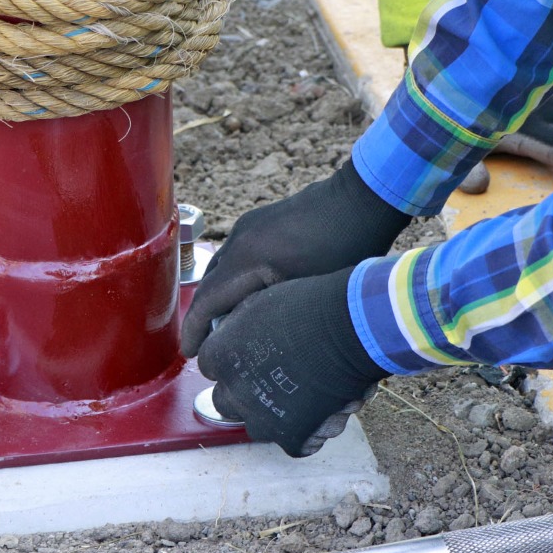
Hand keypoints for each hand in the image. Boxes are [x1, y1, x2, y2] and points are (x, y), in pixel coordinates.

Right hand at [180, 160, 410, 357]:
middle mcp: (239, 240)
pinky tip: (246, 297)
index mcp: (248, 259)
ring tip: (223, 327)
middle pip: (208, 286)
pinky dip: (232, 280)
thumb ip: (273, 313)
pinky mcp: (258, 222)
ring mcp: (247, 227)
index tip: (190, 354)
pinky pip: (235, 256)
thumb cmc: (347, 249)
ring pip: (221, 270)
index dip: (194, 330)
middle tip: (203, 348)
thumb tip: (246, 338)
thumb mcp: (310, 292)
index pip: (207, 301)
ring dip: (217, 299)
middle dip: (201, 318)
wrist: (362, 199)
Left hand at [199, 267, 386, 456]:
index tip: (247, 354)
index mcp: (220, 356)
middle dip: (242, 391)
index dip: (230, 359)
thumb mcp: (258, 304)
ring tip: (297, 394)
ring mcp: (262, 419)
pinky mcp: (292, 439)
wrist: (349, 330)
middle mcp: (234, 392)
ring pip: (256, 425)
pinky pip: (292, 442)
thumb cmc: (308, 307)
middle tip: (269, 377)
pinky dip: (304, 430)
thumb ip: (237, 326)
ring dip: (270, 413)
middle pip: (225, 401)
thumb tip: (232, 332)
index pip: (210, 366)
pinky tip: (318, 410)